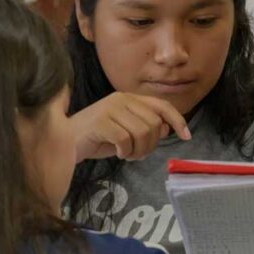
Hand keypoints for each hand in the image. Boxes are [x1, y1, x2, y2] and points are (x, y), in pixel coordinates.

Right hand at [70, 92, 190, 161]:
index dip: (178, 120)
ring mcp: (111, 108)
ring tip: (128, 154)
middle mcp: (121, 99)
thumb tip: (167, 129)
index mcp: (130, 98)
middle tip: (138, 153)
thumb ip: (147, 128)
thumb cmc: (98, 138)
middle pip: (155, 124)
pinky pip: (126, 140)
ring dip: (139, 150)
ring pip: (143, 132)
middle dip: (152, 144)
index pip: (162, 105)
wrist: (66, 142)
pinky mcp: (101, 121)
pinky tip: (119, 153)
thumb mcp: (127, 133)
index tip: (187, 136)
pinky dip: (126, 152)